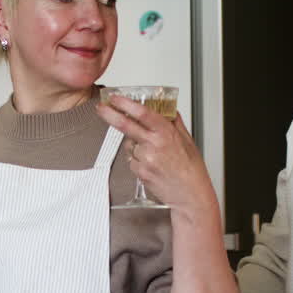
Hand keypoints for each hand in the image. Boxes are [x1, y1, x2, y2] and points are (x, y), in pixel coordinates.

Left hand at [96, 94, 216, 214]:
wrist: (190, 194)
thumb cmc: (191, 169)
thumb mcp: (187, 140)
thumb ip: (175, 123)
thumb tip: (168, 110)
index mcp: (166, 133)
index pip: (142, 113)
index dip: (126, 103)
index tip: (116, 98)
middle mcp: (154, 144)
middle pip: (125, 125)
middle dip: (110, 114)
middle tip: (101, 108)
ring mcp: (145, 159)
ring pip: (129, 145)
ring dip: (135, 145)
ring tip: (154, 155)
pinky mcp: (140, 172)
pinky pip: (132, 160)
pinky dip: (138, 160)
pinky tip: (152, 165)